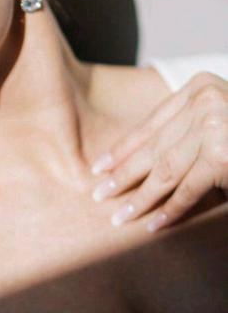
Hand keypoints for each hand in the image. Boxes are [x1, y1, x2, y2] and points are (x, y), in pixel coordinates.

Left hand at [91, 71, 227, 231]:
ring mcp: (216, 124)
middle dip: (123, 175)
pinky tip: (152, 226)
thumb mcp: (216, 125)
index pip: (152, 124)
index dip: (123, 149)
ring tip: (118, 217)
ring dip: (140, 198)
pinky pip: (187, 189)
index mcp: (201, 86)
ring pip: (165, 170)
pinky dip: (169, 210)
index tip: (99, 167)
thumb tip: (135, 161)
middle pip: (154, 146)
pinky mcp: (221, 154)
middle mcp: (206, 99)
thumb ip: (186, 133)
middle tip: (98, 195)